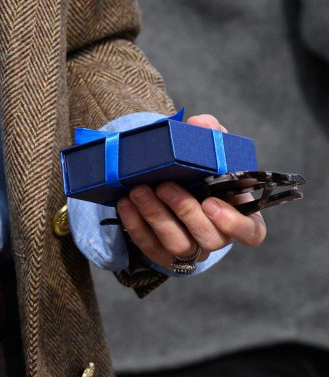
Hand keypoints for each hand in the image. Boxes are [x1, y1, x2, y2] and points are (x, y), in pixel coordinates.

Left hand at [115, 114, 266, 271]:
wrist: (169, 181)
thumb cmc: (198, 168)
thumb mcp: (207, 147)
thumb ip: (209, 133)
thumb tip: (201, 123)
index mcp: (238, 214)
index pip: (250, 232)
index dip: (234, 224)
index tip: (210, 203)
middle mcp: (217, 236)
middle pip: (209, 239)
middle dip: (185, 211)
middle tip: (164, 186)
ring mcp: (191, 249)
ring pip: (178, 245)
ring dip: (156, 218)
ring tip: (138, 192)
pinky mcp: (163, 253)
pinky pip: (150, 247)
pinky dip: (136, 226)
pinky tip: (126, 204)